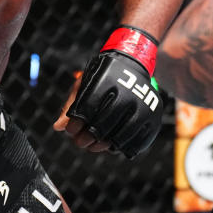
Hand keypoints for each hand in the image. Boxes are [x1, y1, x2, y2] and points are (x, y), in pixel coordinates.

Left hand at [63, 27, 162, 158]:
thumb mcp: (86, 82)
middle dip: (87, 138)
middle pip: (102, 126)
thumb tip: (58, 128)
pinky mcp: (153, 118)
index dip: (75, 124)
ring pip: (119, 137)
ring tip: (95, 144)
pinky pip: (137, 142)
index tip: (70, 130)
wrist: (134, 64)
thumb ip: (71, 104)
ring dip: (103, 145)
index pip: (87, 109)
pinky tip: (112, 144)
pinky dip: (122, 147)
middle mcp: (127, 93)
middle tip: (80, 141)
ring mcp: (143, 107)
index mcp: (107, 80)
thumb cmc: (105, 75)